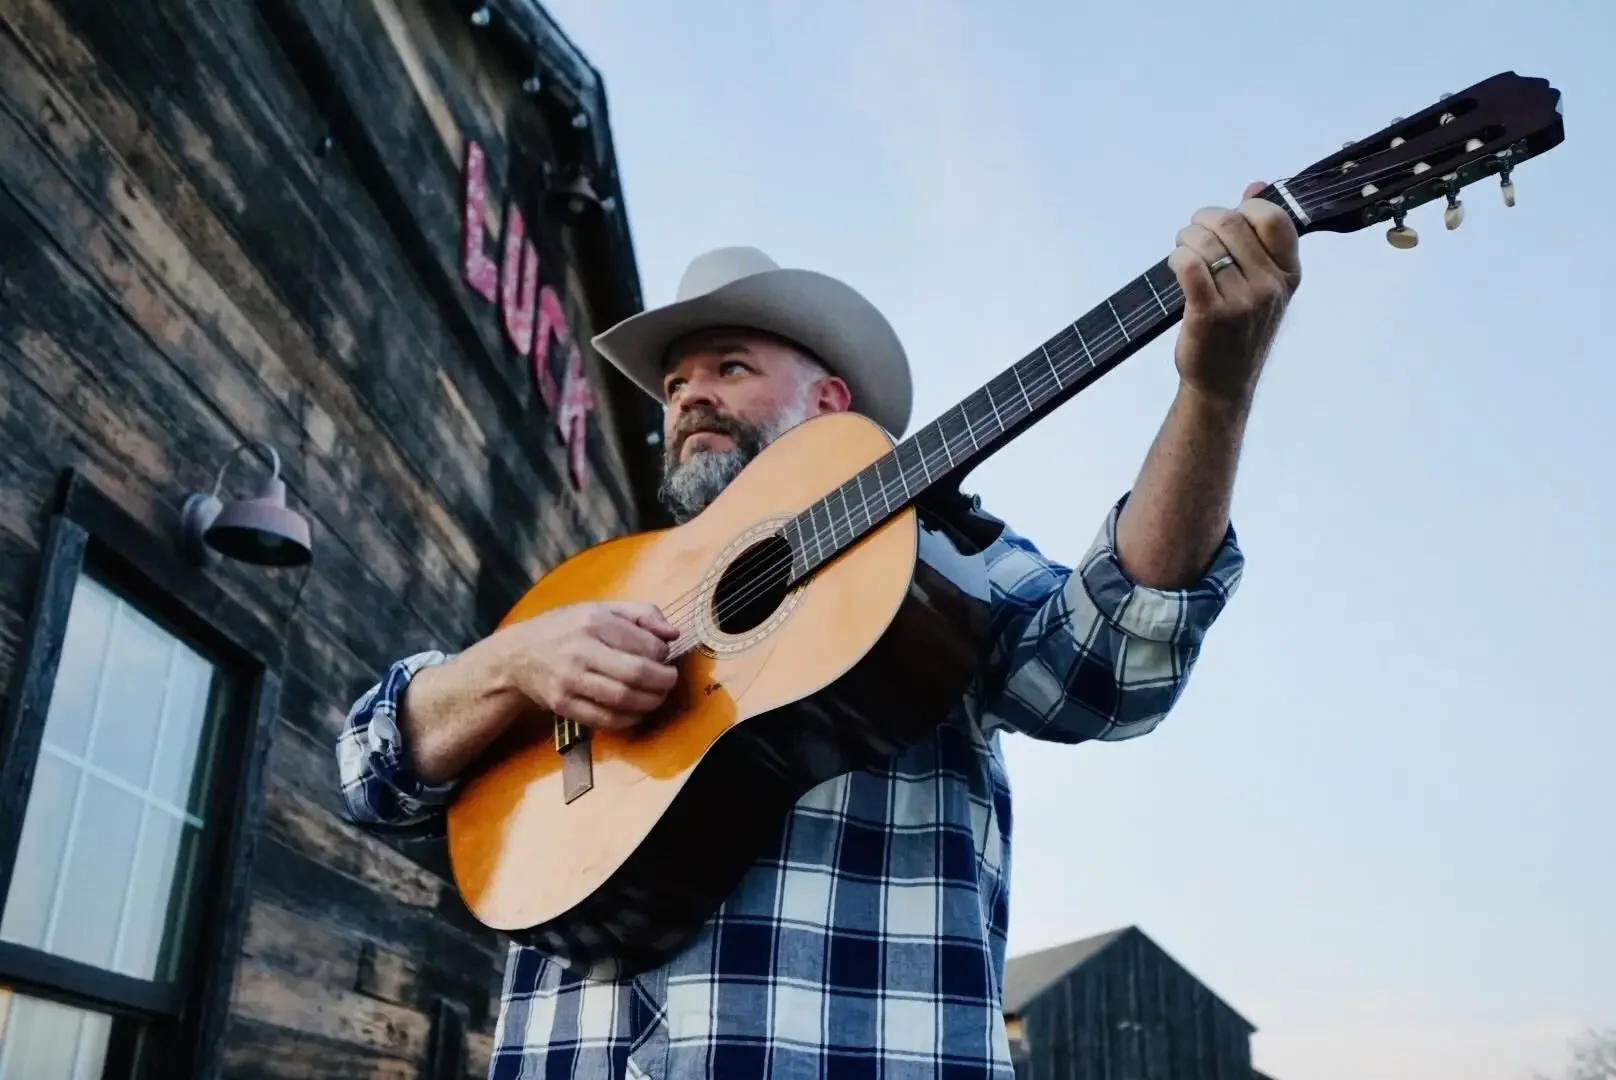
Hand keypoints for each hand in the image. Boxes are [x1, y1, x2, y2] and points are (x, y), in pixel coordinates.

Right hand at [496, 601, 679, 731]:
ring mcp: (569, 680)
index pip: (645, 644)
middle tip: (669, 680)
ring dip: (650, 702)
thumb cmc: (566, 630)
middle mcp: (580, 650)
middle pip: (636, 674)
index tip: (664, 656)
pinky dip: (628, 719)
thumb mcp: (601, 609)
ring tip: (656, 696)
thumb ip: (641, 614)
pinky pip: (605, 719)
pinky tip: (635, 710)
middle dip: (663, 682)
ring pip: (623, 699)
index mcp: (593, 622)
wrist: (517, 656)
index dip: (664, 654)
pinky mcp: (562, 704)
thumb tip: (672, 634)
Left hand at [1168, 181, 1301, 406]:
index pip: (1273, 217)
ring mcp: (1242, 301)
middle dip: (1202, 221)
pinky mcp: (1210, 314)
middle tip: (1192, 235)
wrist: (1223, 382)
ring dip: (1185, 239)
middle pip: (1230, 223)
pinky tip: (1176, 266)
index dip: (1244, 208)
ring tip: (1182, 252)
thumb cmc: (1240, 328)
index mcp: (1288, 273)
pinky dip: (1177, 258)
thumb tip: (1256, 185)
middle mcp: (1270, 286)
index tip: (1227, 223)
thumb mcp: (1263, 283)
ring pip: (1205, 242)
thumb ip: (1261, 235)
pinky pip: (1189, 265)